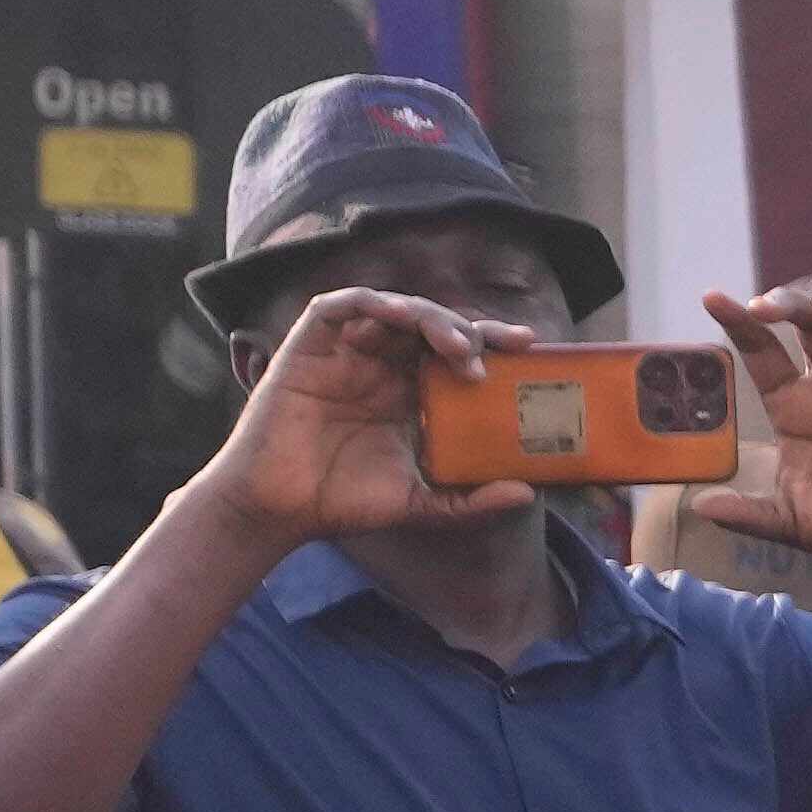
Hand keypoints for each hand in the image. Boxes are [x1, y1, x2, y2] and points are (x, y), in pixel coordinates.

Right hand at [198, 287, 499, 546]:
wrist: (282, 510)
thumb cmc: (345, 502)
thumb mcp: (422, 503)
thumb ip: (471, 500)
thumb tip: (529, 492)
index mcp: (411, 394)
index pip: (457, 354)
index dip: (492, 342)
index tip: (529, 347)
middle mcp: (382, 367)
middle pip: (432, 326)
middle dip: (469, 329)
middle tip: (501, 349)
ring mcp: (345, 355)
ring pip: (393, 310)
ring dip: (430, 316)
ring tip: (457, 346)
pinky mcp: (308, 348)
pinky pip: (337, 306)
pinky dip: (369, 301)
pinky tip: (396, 314)